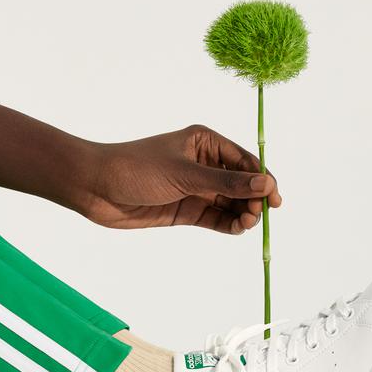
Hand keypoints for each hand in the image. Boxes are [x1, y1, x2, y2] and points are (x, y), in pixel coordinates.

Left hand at [81, 125, 281, 233]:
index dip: (263, 180)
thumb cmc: (138, 169)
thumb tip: (266, 184)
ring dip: (242, 214)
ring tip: (245, 224)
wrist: (97, 188)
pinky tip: (236, 229)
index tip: (275, 200)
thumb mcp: (186, 175)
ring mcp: (195, 188)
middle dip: (253, 200)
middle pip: (241, 184)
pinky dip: (228, 224)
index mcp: (205, 142)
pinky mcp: (186, 209)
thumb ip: (227, 182)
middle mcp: (204, 164)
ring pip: (230, 203)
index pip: (245, 161)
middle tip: (255, 216)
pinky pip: (215, 217)